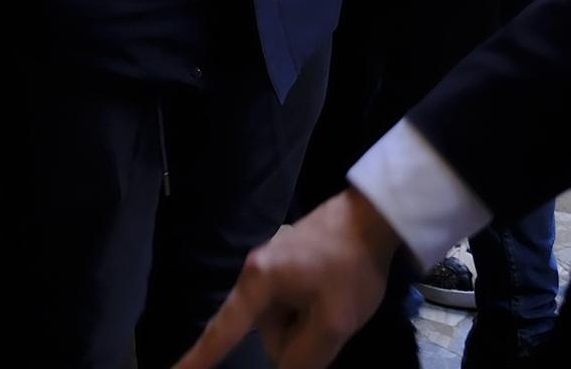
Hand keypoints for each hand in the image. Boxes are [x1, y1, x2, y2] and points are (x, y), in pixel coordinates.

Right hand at [175, 193, 401, 368]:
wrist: (371, 216)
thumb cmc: (350, 268)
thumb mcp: (335, 322)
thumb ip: (305, 355)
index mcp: (258, 283)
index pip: (222, 331)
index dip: (199, 358)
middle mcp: (254, 272)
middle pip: (265, 331)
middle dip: (296, 340)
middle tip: (332, 322)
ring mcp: (269, 264)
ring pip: (280, 319)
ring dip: (306, 323)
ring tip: (336, 303)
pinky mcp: (285, 262)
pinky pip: (289, 302)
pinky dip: (309, 310)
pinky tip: (332, 295)